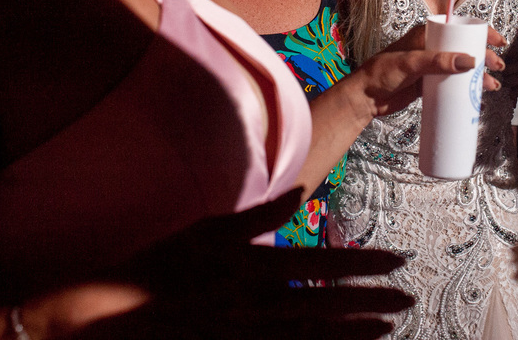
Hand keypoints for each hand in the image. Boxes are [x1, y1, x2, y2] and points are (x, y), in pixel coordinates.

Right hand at [58, 189, 410, 339]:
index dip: (362, 264)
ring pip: (313, 336)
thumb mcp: (207, 229)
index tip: (397, 261)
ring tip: (387, 329)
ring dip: (353, 332)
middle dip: (370, 302)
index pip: (321, 263)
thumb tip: (300, 193)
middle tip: (407, 300)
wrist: (111, 314)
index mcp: (251, 267)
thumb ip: (258, 215)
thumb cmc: (158, 265)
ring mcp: (246, 335)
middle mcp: (255, 304)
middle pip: (327, 304)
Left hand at [382, 24, 507, 88]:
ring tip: (491, 86)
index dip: (481, 32)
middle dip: (483, 57)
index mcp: (426, 35)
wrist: (364, 98)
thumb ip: (439, 61)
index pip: (459, 28)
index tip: (498, 41)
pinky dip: (466, 89)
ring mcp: (430, 67)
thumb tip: (470, 61)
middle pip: (464, 49)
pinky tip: (477, 98)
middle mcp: (431, 48)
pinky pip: (452, 84)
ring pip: (461, 68)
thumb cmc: (382, 74)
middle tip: (497, 68)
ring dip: (478, 76)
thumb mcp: (411, 64)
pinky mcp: (428, 84)